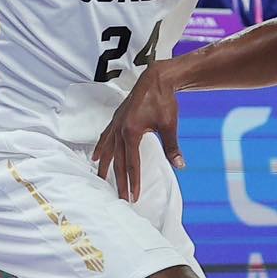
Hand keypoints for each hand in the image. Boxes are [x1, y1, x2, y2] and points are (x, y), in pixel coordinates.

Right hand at [92, 65, 182, 202]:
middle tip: (121, 198)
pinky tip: (97, 156)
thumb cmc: (163, 101)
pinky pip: (105, 137)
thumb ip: (172, 147)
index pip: (132, 163)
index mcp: (131, 132)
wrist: (156, 78)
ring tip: (101, 180)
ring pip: (108, 150)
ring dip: (105, 167)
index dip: (134, 182)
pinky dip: (101, 148)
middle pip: (119, 161)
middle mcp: (120, 129)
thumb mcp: (169, 125)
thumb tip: (180, 165)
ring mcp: (116, 123)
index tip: (134, 197)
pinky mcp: (117, 119)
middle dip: (120, 181)